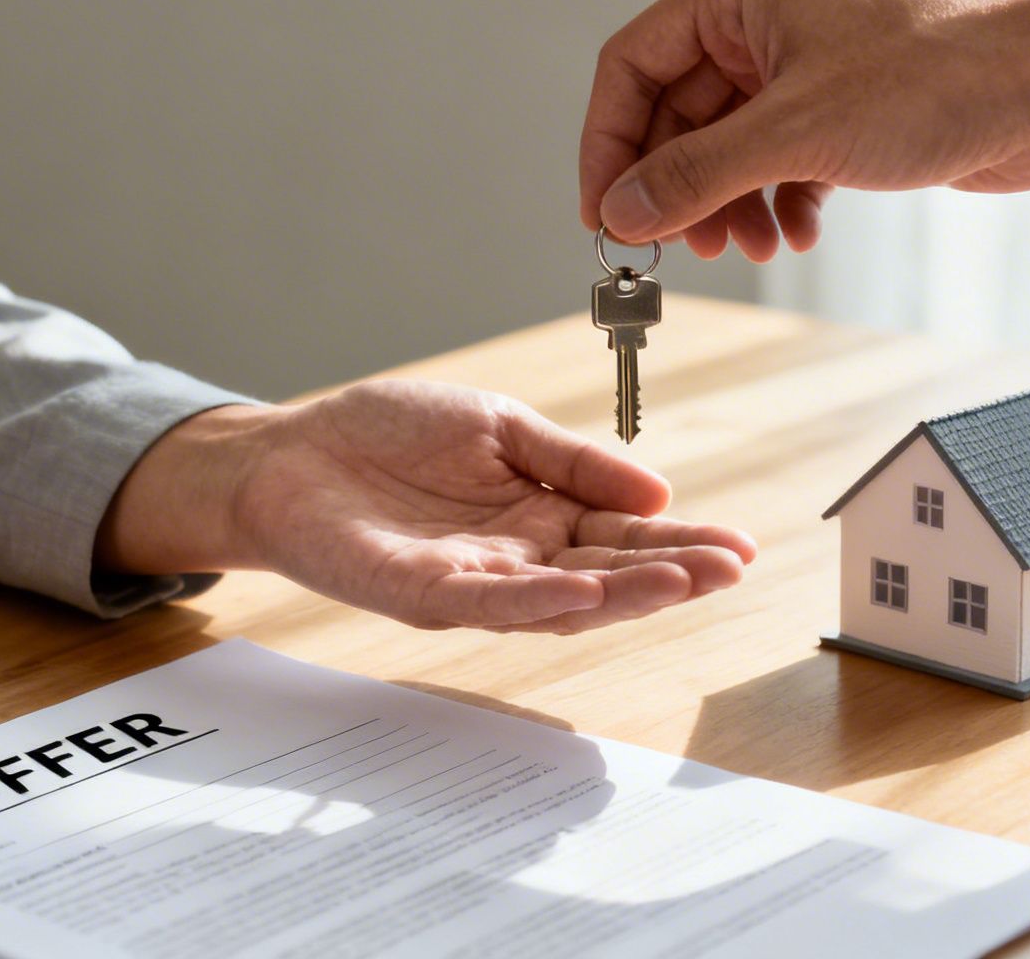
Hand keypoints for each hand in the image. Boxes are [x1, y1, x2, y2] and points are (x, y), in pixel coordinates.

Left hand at [98, 381, 754, 632]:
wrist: (288, 451)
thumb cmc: (387, 437)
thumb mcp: (499, 427)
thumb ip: (573, 460)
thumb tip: (658, 493)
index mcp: (540, 520)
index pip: (625, 538)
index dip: (682, 543)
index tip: (740, 544)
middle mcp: (514, 562)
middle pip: (607, 577)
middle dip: (672, 575)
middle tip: (732, 567)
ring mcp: (470, 584)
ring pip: (560, 601)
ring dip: (623, 595)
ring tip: (683, 581)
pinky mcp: (418, 592)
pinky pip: (486, 603)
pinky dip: (538, 599)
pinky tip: (585, 591)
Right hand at [579, 0, 1029, 258]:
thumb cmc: (938, 76)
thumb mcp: (794, 135)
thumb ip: (695, 175)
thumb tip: (622, 210)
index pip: (633, 63)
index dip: (609, 143)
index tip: (603, 214)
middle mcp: (768, 16)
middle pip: (681, 110)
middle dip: (680, 186)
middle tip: (681, 247)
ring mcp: (810, 60)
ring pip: (732, 141)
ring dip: (730, 202)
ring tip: (749, 248)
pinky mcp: (847, 102)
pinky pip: (782, 155)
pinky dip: (781, 199)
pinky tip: (799, 232)